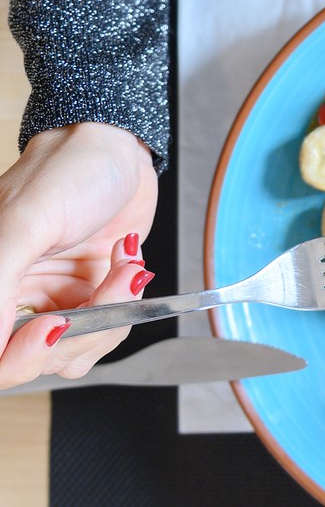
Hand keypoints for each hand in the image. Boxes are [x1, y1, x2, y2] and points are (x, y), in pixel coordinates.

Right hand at [0, 123, 158, 388]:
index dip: (19, 356)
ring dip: (115, 311)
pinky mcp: (91, 296)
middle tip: (112, 285)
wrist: (118, 147)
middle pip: (37, 359)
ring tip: (124, 265)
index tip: (54, 325)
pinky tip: (126, 261)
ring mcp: (55, 300)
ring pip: (79, 347)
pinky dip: (127, 304)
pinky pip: (108, 328)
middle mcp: (14, 297)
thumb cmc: (70, 168)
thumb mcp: (28, 220)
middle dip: (86, 328)